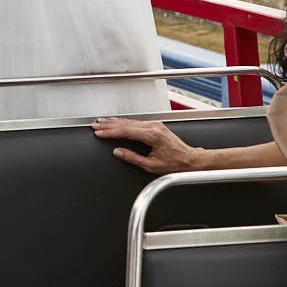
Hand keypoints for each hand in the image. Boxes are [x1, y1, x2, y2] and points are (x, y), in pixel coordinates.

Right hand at [92, 117, 207, 173]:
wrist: (190, 160)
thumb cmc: (175, 164)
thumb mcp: (151, 166)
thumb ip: (133, 158)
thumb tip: (118, 152)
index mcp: (152, 135)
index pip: (125, 131)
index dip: (110, 132)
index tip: (99, 132)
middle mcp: (153, 127)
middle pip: (126, 123)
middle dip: (109, 124)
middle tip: (96, 125)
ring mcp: (155, 125)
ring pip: (130, 121)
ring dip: (115, 122)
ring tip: (102, 123)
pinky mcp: (155, 126)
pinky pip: (136, 122)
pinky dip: (124, 122)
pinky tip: (117, 123)